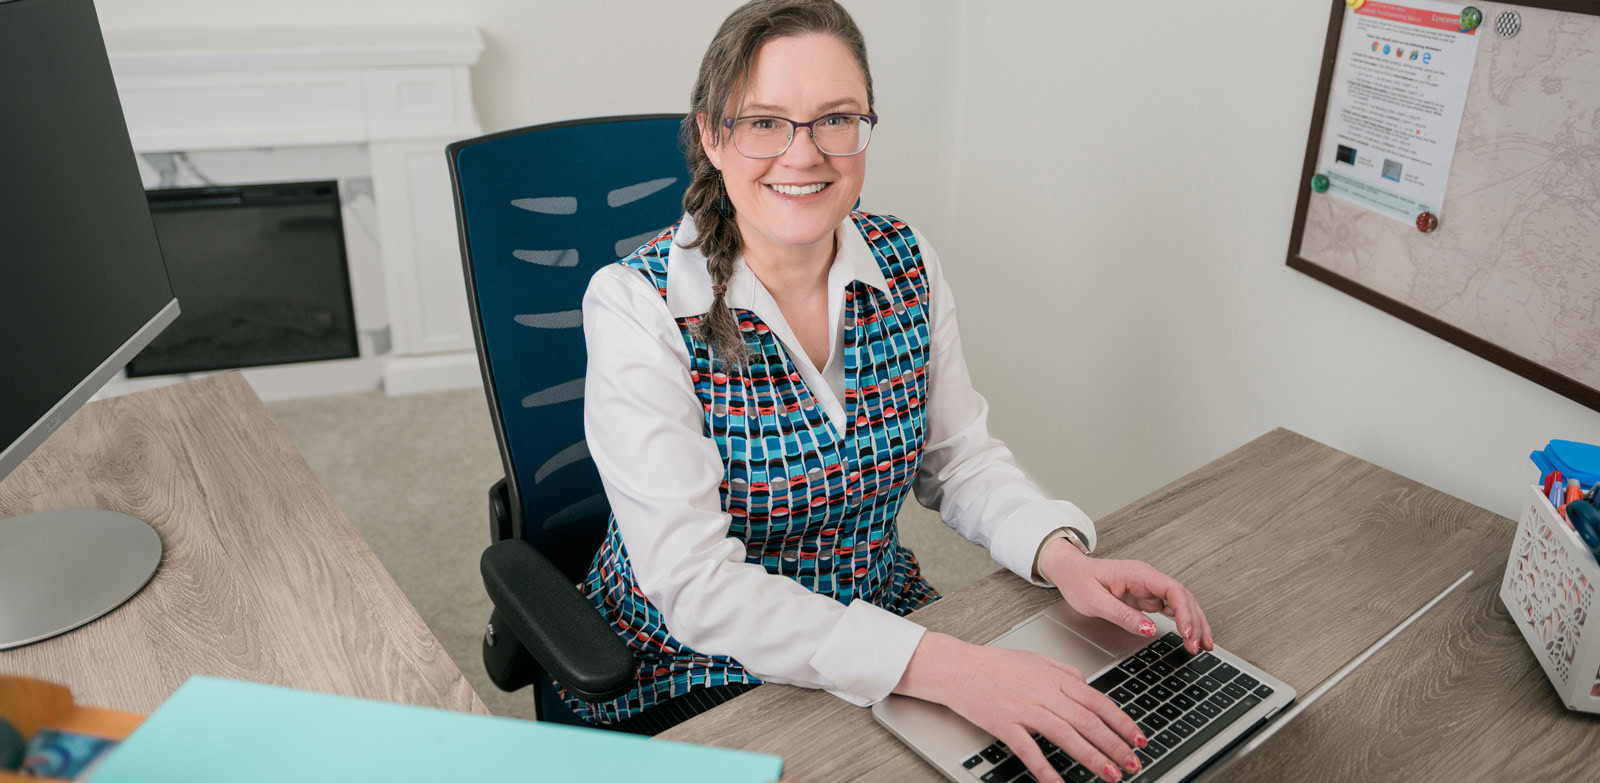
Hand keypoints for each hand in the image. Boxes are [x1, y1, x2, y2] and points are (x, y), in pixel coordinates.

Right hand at [895, 633, 1145, 782]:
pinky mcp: (1005, 724)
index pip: (1098, 701)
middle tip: (1133, 763)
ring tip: (1110, 775)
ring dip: (1092, 757)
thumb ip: (1064, 671)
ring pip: (1067, 735)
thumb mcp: (1036, 659)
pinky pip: (1030, 751)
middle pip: (1089, 721)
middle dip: (1115, 745)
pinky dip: (1046, 770)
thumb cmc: (993, 664)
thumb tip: (1085, 683)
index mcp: (1056, 678)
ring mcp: (1026, 709)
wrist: (958, 667)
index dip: (1122, 722)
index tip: (1138, 738)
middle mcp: (1045, 693)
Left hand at [1039, 540, 1212, 652]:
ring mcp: (1149, 588)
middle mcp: (1148, 579)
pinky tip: (1192, 636)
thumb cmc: (1078, 581)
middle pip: (1183, 598)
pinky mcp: (1147, 597)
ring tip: (1204, 645)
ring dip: (1195, 623)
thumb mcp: (1095, 601)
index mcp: (1138, 574)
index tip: (1187, 633)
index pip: (1173, 589)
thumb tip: (1149, 629)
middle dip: (1195, 622)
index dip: (1185, 612)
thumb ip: (1122, 615)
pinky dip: (1184, 622)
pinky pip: (1172, 609)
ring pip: (1182, 604)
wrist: (1069, 572)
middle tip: (1197, 647)